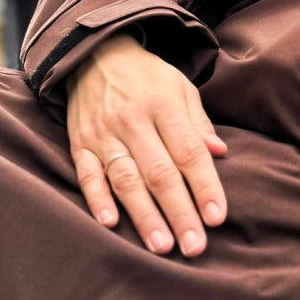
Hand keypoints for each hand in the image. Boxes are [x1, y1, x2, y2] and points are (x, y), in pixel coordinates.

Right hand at [66, 32, 227, 256]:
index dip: (205, 186)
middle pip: (160, 173)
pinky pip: (87, 175)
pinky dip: (97, 199)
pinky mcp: (80, 144)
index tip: (217, 218)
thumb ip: (198, 123)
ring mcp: (103, 134)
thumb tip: (219, 153)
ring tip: (161, 247)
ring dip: (144, 216)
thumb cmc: (147, 77)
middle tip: (195, 247)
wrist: (95, 53)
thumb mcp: (180, 87)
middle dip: (180, 213)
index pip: (189, 152)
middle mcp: (133, 121)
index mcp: (163, 105)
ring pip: (126, 180)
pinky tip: (110, 224)